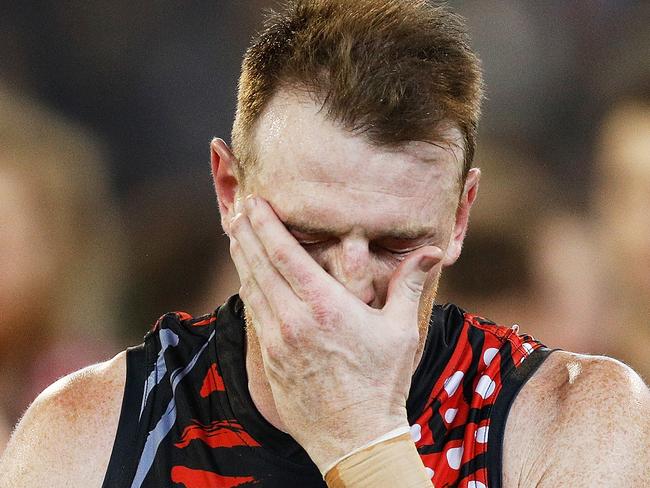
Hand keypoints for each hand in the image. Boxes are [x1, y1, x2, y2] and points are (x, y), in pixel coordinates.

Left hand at [229, 195, 441, 471]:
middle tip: (236, 210)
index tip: (254, 204)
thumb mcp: (400, 330)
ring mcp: (277, 342)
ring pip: (250, 289)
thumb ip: (408, 284)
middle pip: (258, 266)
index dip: (266, 225)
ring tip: (235, 236)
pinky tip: (246, 279)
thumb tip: (431, 251)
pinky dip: (247, 290)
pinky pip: (253, 315)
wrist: (356, 438)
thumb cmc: (382, 382)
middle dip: (245, 234)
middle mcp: (293, 320)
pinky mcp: (269, 361)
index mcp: (325, 306)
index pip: (285, 254)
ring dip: (242, 259)